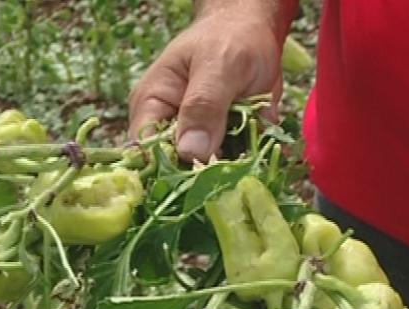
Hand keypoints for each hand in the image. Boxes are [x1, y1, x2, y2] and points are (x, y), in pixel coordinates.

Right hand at [129, 6, 285, 161]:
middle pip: (175, 168)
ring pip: (205, 173)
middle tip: (234, 177)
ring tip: (251, 171)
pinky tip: (262, 164)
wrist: (255, 30)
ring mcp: (196, 138)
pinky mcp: (222, 144)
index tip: (199, 175)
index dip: (167, 169)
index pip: (145, 151)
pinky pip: (232, 166)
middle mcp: (168, 127)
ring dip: (231, 174)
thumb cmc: (228, 37)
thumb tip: (189, 152)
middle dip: (204, 176)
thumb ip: (203, 106)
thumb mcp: (218, 65)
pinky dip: (249, 166)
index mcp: (151, 106)